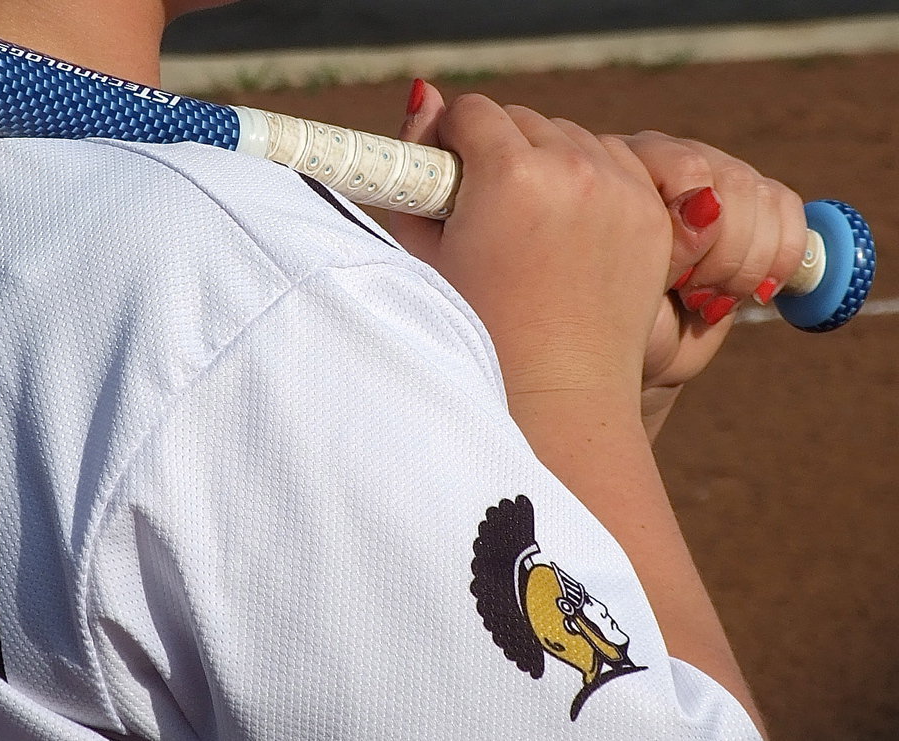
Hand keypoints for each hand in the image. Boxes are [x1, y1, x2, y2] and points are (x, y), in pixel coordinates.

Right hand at [389, 82, 673, 416]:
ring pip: (570, 136)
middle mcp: (572, 169)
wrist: (556, 390)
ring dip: (546, 161)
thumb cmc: (477, 326)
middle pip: (522, 118)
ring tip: (530, 223)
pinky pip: (615, 162)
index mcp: (509, 175)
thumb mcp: (427, 248)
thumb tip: (425, 93)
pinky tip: (571, 228)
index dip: (452, 142)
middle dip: (499, 151)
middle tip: (488, 209)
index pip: (472, 111)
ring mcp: (622, 188)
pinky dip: (591, 180)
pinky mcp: (652, 211)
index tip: (450, 179)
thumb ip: (416, 163)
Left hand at [620, 132, 807, 434]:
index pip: (687, 167)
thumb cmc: (610, 319)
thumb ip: (656, 239)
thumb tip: (706, 206)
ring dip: (745, 265)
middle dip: (722, 254)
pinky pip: (787, 212)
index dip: (689, 229)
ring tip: (707, 300)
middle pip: (734, 181)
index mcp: (622, 167)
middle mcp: (667, 162)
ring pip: (764, 198)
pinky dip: (779, 259)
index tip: (666, 279)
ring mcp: (712, 178)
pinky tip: (748, 292)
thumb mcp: (620, 284)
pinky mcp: (752, 207)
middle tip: (689, 295)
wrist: (629, 351)